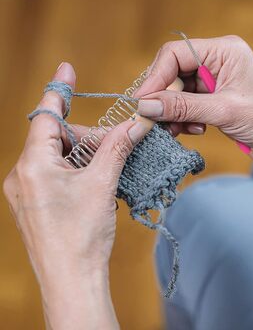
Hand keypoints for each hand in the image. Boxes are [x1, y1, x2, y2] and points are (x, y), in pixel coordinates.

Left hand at [3, 63, 147, 329]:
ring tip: (112, 169)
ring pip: (61, 157)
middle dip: (90, 137)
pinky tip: (100, 180)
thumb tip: (133, 124)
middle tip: (119, 143)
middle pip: (59, 138)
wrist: (73, 280)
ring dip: (88, 156)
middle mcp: (24, 175)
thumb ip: (115, 148)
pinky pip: (59, 174)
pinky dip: (81, 170)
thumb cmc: (81, 235)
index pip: (46, 116)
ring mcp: (29, 190)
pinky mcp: (37, 203)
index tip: (68, 68)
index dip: (59, 91)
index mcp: (32, 165)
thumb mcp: (102, 184)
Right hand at [137, 35, 252, 199]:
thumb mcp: (225, 111)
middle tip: (154, 121)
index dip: (155, 77)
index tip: (141, 102)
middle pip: (174, 75)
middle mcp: (218, 63)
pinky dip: (184, 120)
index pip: (175, 54)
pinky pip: (188, 108)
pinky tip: (195, 132)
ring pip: (179, 94)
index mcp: (224, 52)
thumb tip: (146, 105)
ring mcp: (216, 84)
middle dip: (163, 99)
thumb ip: (184, 107)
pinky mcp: (216, 103)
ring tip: (177, 130)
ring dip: (173, 113)